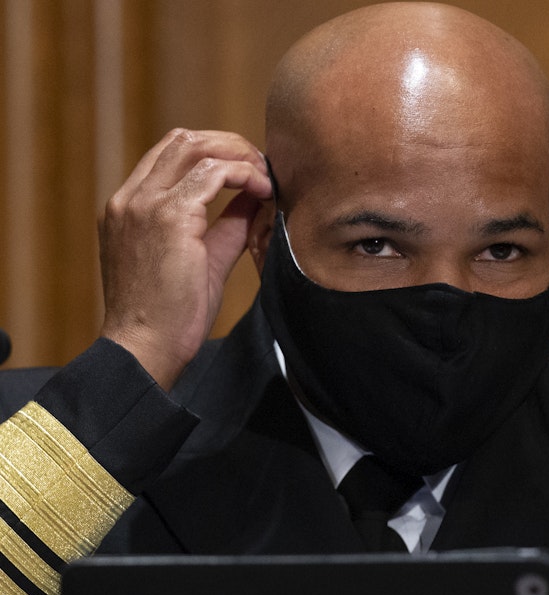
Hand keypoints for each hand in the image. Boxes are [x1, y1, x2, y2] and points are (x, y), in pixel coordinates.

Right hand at [99, 129, 272, 389]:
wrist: (146, 348)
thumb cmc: (170, 315)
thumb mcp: (202, 258)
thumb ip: (226, 224)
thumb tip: (254, 197)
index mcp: (130, 208)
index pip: (171, 155)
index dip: (215, 153)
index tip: (249, 171)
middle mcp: (130, 199)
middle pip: (183, 140)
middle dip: (230, 145)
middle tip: (262, 166)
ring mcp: (144, 204)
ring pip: (195, 147)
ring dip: (239, 156)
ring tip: (266, 179)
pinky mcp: (167, 217)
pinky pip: (213, 173)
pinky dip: (243, 175)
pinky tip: (263, 191)